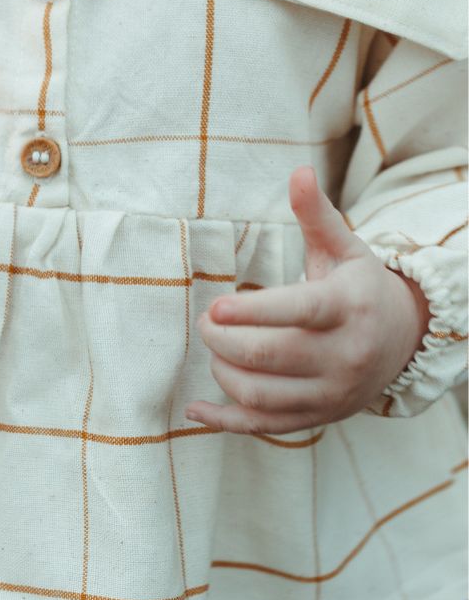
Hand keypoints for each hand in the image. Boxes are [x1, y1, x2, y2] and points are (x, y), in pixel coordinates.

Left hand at [185, 165, 430, 434]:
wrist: (404, 342)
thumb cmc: (360, 288)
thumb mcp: (345, 249)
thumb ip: (317, 215)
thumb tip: (298, 171)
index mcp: (347, 308)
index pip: (297, 312)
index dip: (252, 312)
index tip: (215, 307)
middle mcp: (344, 356)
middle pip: (266, 355)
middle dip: (221, 338)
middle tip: (207, 320)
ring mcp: (331, 393)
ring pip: (259, 394)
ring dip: (221, 371)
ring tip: (215, 347)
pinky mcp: (317, 418)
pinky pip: (263, 427)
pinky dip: (223, 421)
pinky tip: (195, 408)